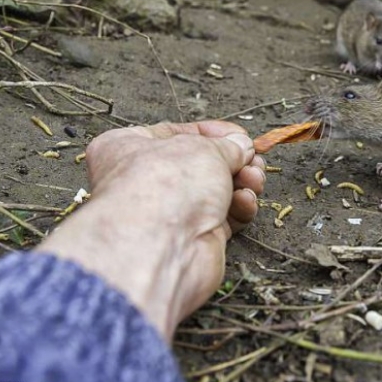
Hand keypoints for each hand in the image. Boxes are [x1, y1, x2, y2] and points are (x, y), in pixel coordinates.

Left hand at [38, 120, 265, 340]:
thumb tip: (241, 145)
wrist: (161, 248)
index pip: (177, 133)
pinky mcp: (191, 238)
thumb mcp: (202, 147)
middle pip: (202, 164)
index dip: (213, 133)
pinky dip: (239, 209)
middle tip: (253, 160)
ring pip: (216, 192)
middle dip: (234, 161)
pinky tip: (245, 202)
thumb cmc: (165, 187)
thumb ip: (227, 145)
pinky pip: (223, 217)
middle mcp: (145, 180)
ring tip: (254, 180)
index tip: (241, 136)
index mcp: (127, 148)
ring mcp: (168, 212)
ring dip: (242, 183)